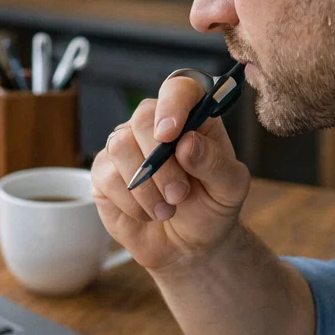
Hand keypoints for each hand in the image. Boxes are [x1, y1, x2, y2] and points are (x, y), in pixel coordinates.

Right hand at [90, 73, 251, 271]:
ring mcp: (126, 147)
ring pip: (120, 146)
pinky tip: (148, 213)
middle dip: (162, 162)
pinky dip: (131, 202)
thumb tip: (187, 142)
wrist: (189, 246)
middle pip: (143, 117)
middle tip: (180, 193)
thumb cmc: (212, 208)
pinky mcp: (104, 173)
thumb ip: (215, 163)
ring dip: (146, 186)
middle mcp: (155, 126)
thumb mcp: (230, 189)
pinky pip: (106, 176)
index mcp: (192, 118)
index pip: (179, 88)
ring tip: (167, 209)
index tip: (171, 134)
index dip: (173, 104)